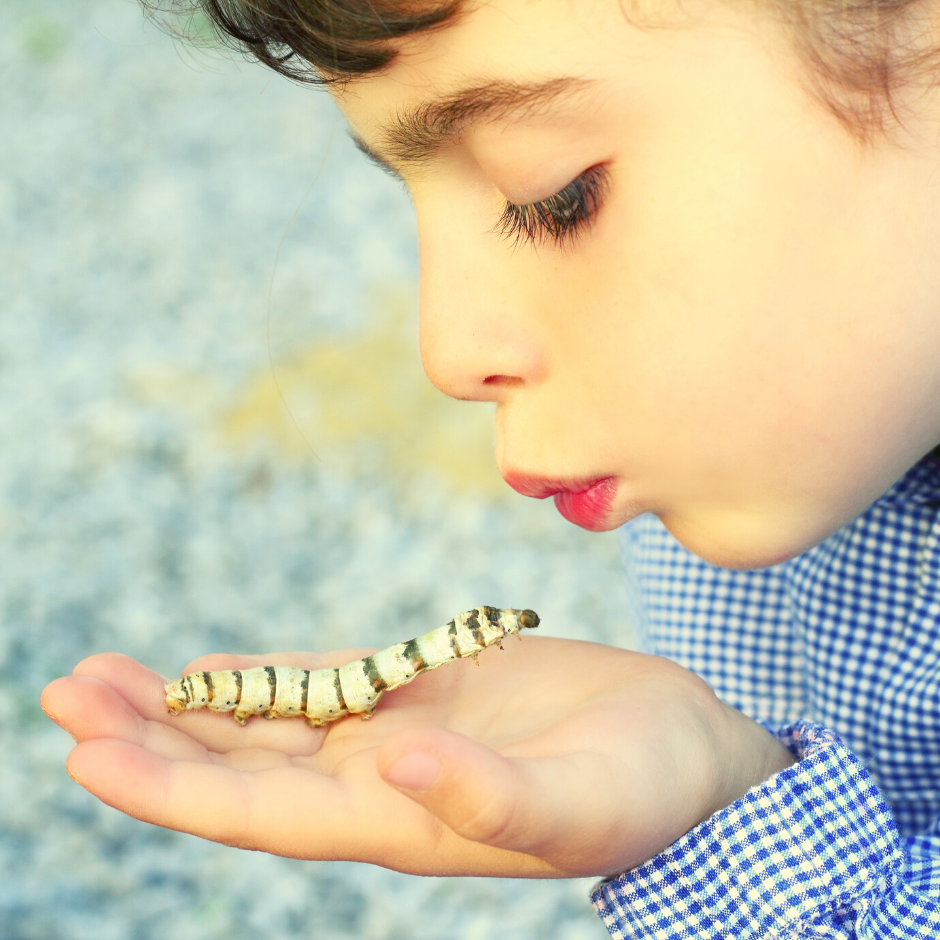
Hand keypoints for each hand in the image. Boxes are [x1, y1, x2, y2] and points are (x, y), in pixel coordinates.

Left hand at [41, 638, 793, 877]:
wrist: (681, 750)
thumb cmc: (644, 787)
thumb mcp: (579, 801)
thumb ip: (491, 796)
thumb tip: (400, 765)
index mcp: (399, 821)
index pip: (257, 812)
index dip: (171, 786)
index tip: (87, 752)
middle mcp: (378, 783)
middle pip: (237, 765)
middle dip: (148, 737)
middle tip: (66, 690)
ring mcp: (395, 734)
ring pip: (266, 721)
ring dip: (186, 703)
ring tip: (104, 675)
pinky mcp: (423, 689)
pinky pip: (321, 684)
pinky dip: (259, 678)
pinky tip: (206, 671)